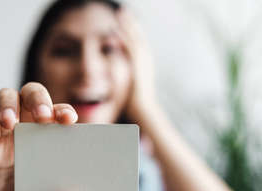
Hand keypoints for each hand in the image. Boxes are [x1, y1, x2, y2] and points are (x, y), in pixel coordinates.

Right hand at [0, 82, 78, 190]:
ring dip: (9, 104)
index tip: (69, 119)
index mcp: (49, 144)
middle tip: (42, 115)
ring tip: (11, 121)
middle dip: (37, 99)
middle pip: (31, 96)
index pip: (58, 117)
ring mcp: (1, 136)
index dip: (63, 112)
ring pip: (5, 99)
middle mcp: (26, 134)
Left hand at [117, 8, 160, 125]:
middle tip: (123, 11)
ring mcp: (143, 62)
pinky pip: (130, 47)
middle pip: (138, 36)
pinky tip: (115, 28)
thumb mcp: (131, 87)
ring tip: (120, 13)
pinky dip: (124, 36)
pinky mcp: (137, 66)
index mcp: (145, 64)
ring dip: (128, 24)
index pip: (138, 43)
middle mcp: (146, 60)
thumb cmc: (136, 104)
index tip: (126, 21)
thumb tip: (118, 78)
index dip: (133, 31)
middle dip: (131, 23)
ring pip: (135, 38)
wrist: (143, 110)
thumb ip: (125, 78)